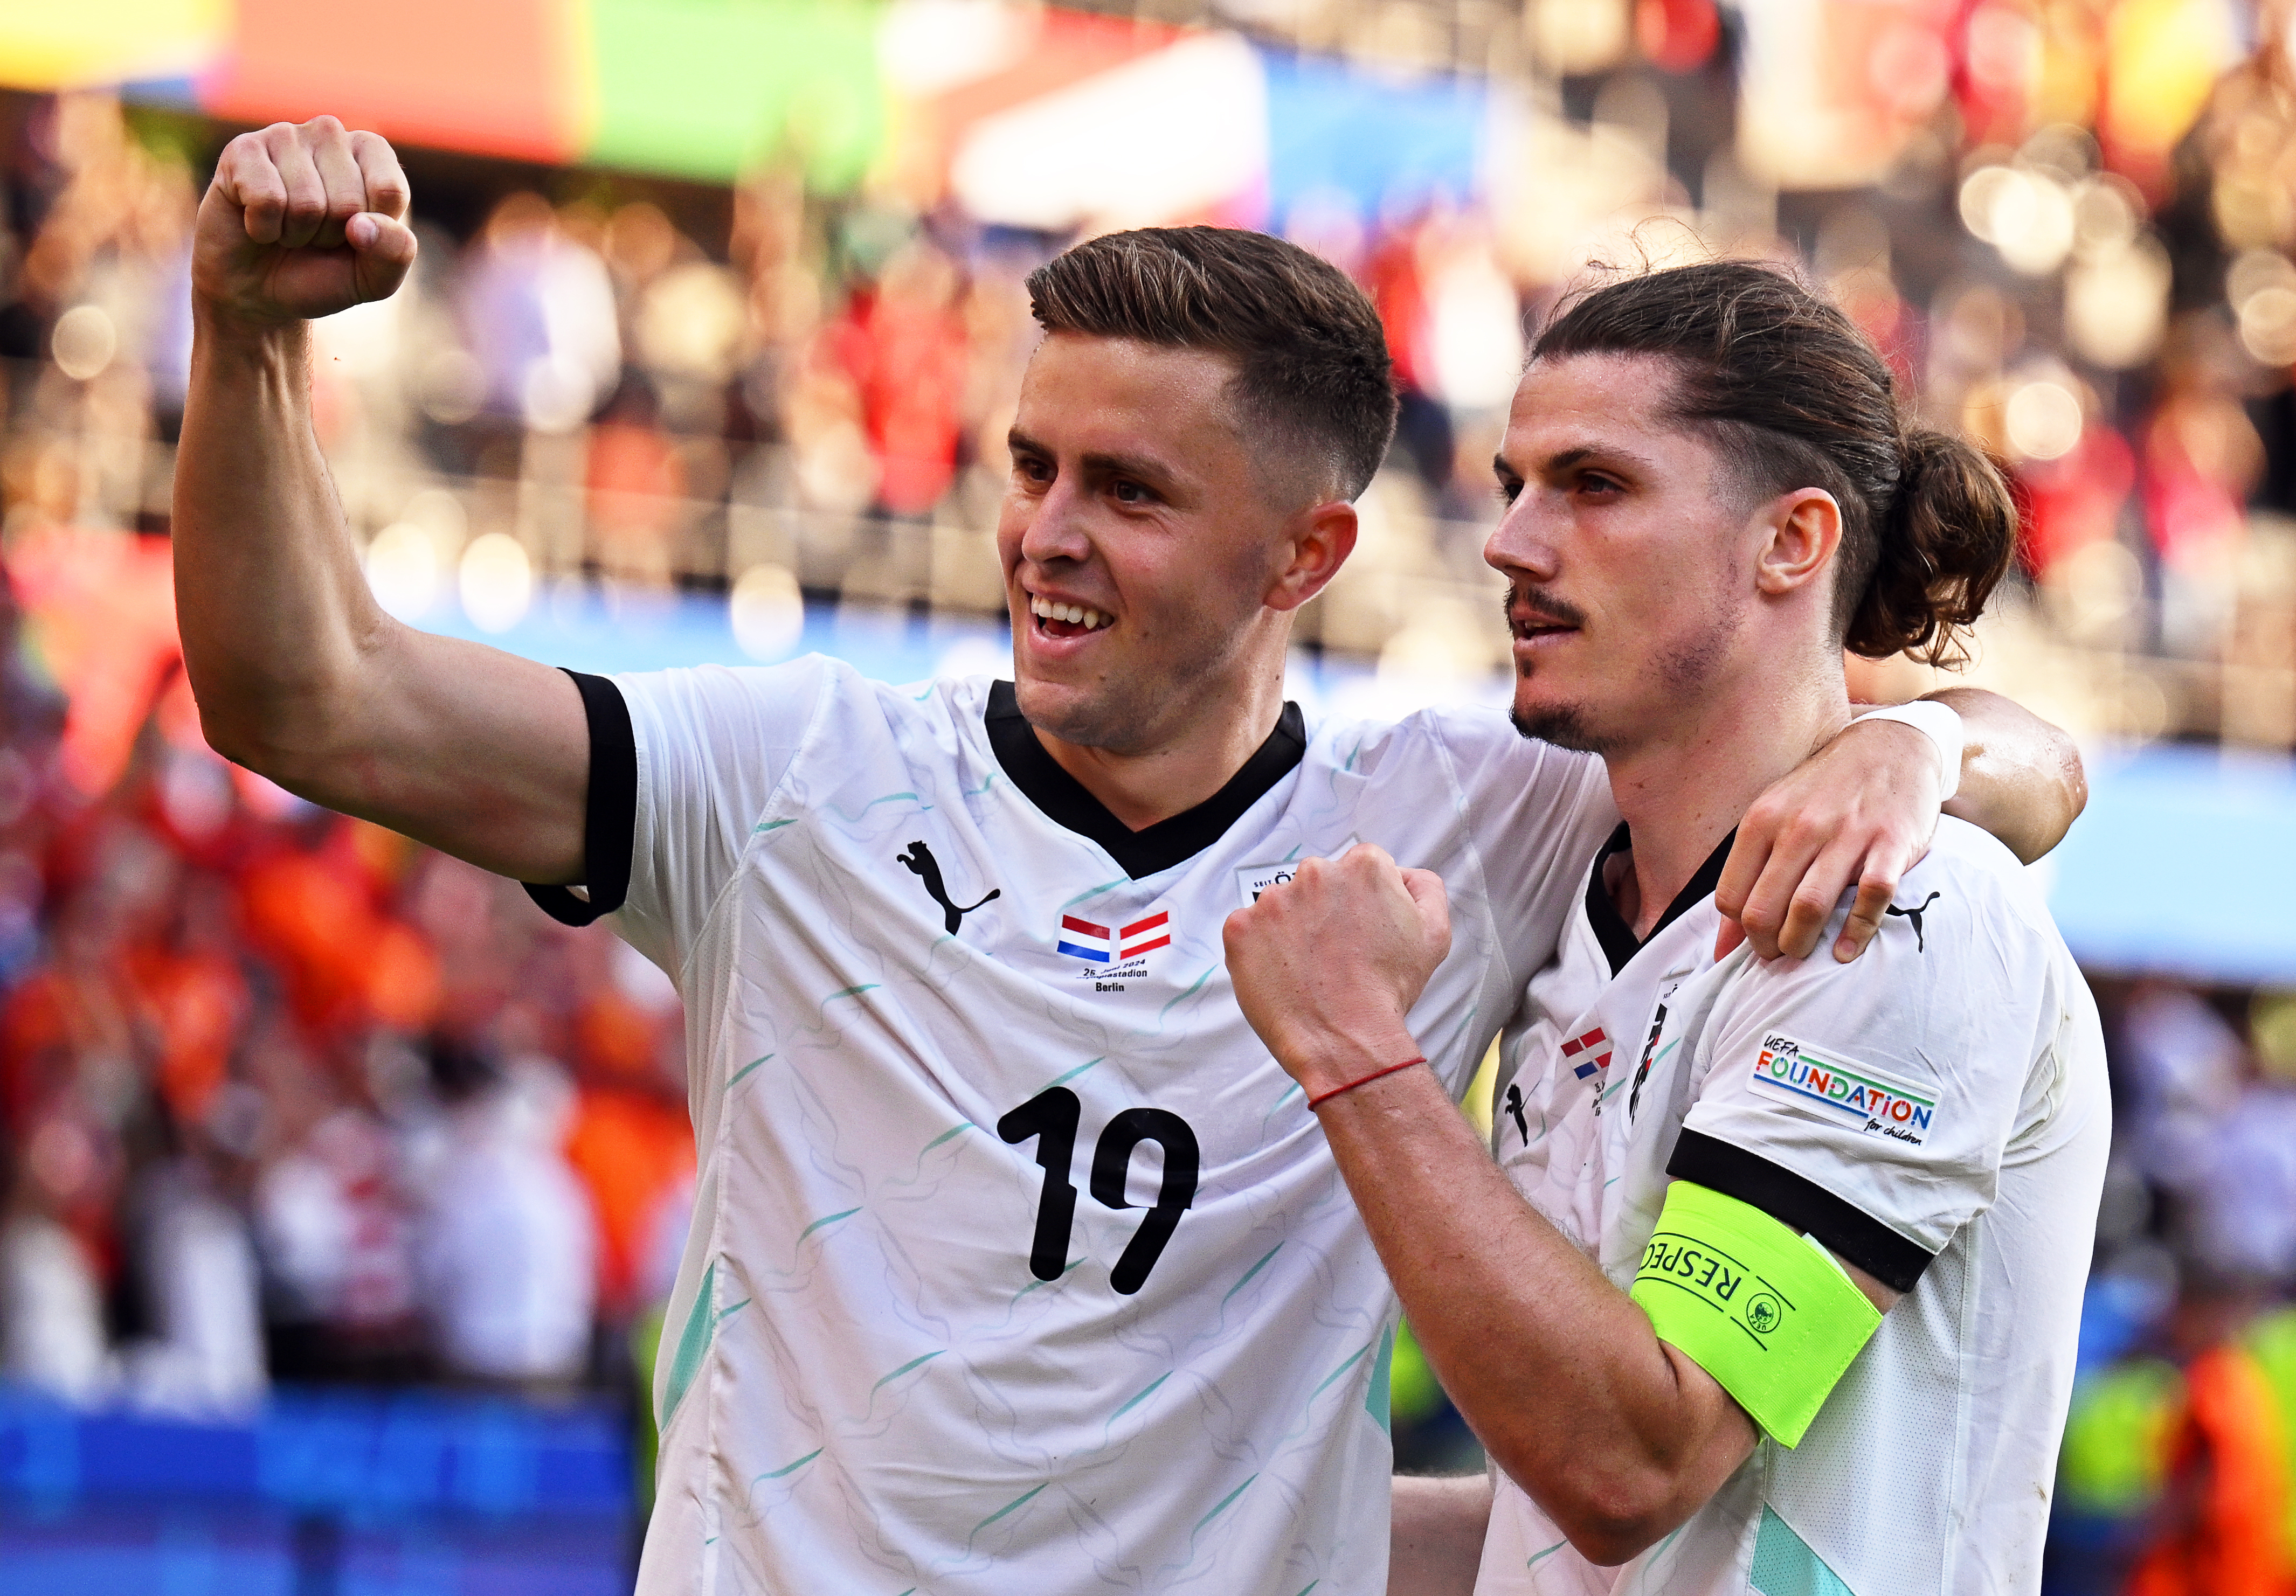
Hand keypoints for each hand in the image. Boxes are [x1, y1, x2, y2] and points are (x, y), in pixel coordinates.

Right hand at [193, 117, 416, 333]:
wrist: (257, 291)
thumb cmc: (323, 275)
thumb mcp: (375, 278)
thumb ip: (394, 253)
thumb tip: (362, 225)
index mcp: (371, 152)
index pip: (389, 191)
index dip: (372, 232)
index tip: (354, 234)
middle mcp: (329, 133)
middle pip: (349, 202)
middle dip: (331, 235)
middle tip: (313, 236)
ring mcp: (284, 136)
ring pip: (307, 202)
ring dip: (296, 233)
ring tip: (286, 228)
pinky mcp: (242, 150)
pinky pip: (266, 199)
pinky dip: (263, 228)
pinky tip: (257, 222)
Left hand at [1221, 845, 1450, 1095]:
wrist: (1346, 1038)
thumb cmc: (1388, 991)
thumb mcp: (1434, 934)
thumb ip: (1424, 889)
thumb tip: (1404, 875)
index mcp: (1364, 867)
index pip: (1359, 868)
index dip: (1362, 903)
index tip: (1361, 930)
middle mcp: (1316, 873)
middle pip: (1319, 883)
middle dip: (1325, 911)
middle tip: (1337, 953)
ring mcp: (1273, 900)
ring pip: (1282, 906)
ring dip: (1292, 929)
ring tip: (1311, 968)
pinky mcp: (1241, 927)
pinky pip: (1248, 930)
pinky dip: (1261, 949)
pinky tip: (1284, 973)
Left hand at [1716, 717, 1938, 963]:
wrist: (1890, 746)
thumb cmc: (1824, 791)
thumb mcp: (1773, 817)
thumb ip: (1746, 874)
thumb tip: (1721, 945)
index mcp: (1762, 821)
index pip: (1730, 897)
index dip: (1738, 931)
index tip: (1755, 941)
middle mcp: (1799, 827)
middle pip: (1763, 910)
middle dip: (1766, 946)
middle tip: (1779, 956)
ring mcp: (1846, 835)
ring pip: (1808, 908)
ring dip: (1801, 944)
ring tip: (1805, 954)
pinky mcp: (1891, 844)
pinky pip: (1870, 899)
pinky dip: (1855, 933)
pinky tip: (1845, 950)